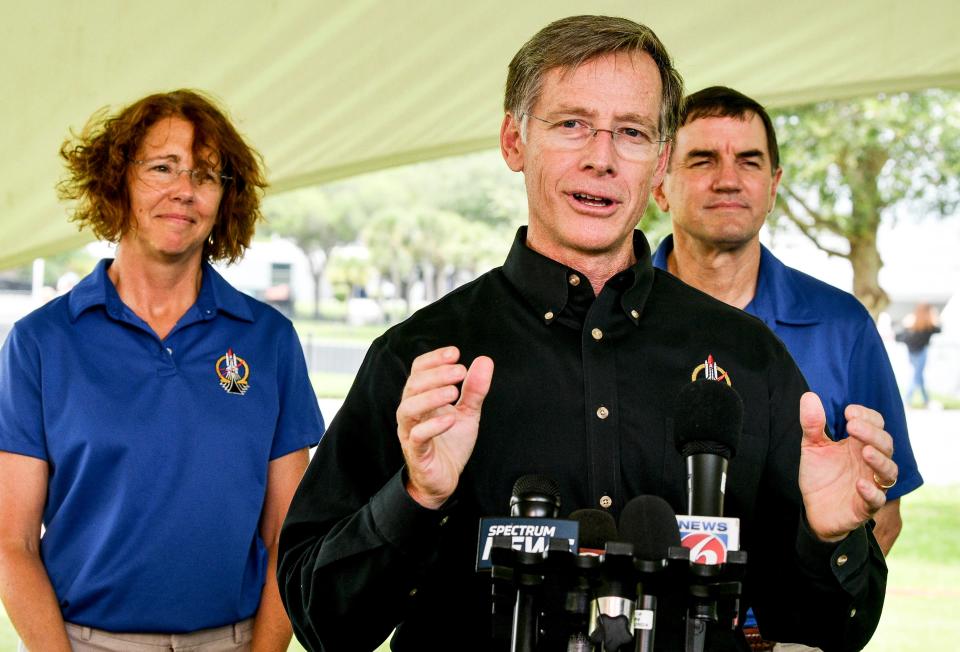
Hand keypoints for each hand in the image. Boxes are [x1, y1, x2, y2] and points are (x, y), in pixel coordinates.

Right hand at [396, 346, 493, 508]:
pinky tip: (450, 418)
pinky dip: (433, 425)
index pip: (418, 370)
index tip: (455, 353)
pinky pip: (417, 436)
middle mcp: (412, 412)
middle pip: (413, 385)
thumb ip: (475, 389)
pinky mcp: (417, 453)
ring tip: (453, 392)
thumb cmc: (450, 443)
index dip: (434, 359)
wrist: (444, 479)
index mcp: (422, 398)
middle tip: (460, 371)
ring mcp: (411, 432)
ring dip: (431, 396)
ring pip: (408, 409)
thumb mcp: (468, 413)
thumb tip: (485, 361)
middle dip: (437, 374)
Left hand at [798, 392, 897, 541]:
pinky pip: (877, 500)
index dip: (867, 417)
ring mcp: (871, 483)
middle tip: (852, 426)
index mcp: (859, 444)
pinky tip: (860, 484)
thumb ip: (812, 424)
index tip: (849, 412)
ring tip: (864, 451)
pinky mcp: (866, 506)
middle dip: (872, 434)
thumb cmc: (820, 474)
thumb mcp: (811, 447)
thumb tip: (809, 396)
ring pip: (889, 471)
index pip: (875, 425)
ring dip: (879, 460)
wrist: (814, 509)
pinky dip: (872, 491)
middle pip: (885, 444)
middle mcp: (870, 462)